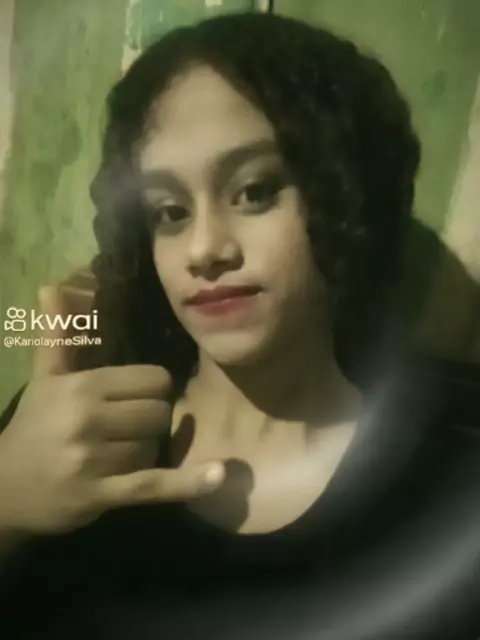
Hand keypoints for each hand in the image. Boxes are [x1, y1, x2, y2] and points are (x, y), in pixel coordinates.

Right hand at [0, 282, 223, 534]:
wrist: (3, 488)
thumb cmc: (32, 427)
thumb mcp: (45, 379)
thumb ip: (58, 335)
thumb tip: (51, 287)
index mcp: (82, 386)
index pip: (154, 380)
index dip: (153, 390)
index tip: (135, 399)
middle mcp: (88, 418)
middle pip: (160, 412)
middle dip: (151, 422)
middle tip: (125, 430)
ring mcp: (94, 459)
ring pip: (155, 448)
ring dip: (145, 453)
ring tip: (115, 455)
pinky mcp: (99, 495)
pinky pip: (153, 485)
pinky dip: (187, 483)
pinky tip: (218, 476)